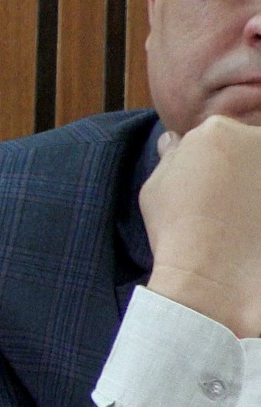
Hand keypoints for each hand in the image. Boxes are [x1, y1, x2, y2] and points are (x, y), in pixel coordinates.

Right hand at [141, 115, 260, 337]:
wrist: (214, 276)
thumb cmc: (178, 232)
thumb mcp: (156, 187)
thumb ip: (171, 157)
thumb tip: (174, 141)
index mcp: (216, 130)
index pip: (223, 136)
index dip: (216, 164)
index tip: (213, 188)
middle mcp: (255, 139)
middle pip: (254, 147)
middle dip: (246, 170)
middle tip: (234, 206)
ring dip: (258, 191)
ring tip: (248, 222)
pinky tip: (255, 233)